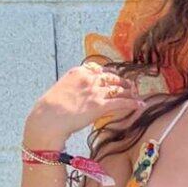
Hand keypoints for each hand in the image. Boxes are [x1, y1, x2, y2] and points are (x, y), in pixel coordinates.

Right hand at [22, 62, 146, 149]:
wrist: (48, 117)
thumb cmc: (50, 108)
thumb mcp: (61, 89)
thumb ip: (74, 87)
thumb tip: (80, 94)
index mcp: (78, 72)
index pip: (99, 69)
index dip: (109, 74)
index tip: (114, 78)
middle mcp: (89, 79)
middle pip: (112, 78)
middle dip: (122, 82)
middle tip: (129, 86)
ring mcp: (96, 91)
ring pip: (119, 89)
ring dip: (129, 92)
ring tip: (136, 95)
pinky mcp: (101, 105)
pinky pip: (122, 102)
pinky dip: (133, 103)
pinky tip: (140, 105)